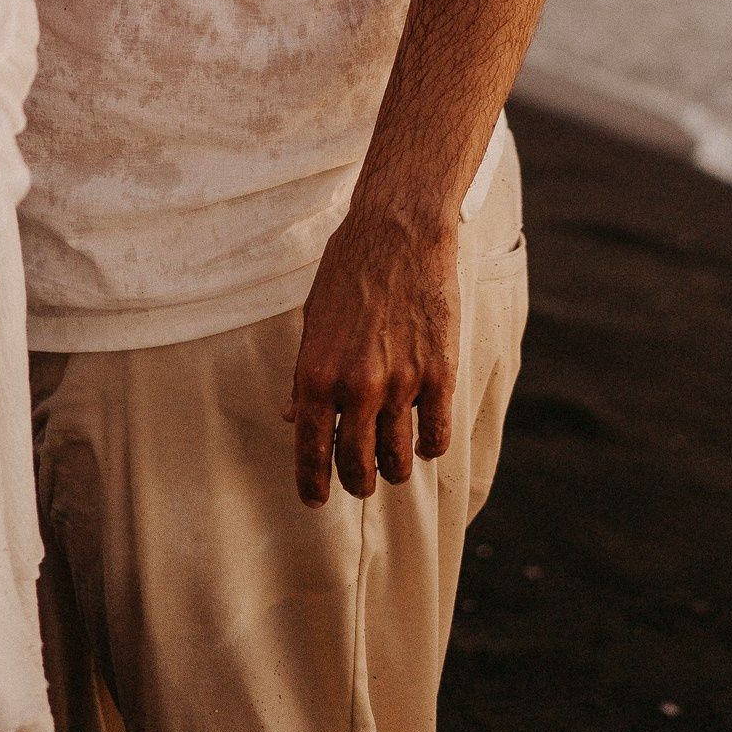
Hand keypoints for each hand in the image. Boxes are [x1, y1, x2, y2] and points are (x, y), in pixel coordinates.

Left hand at [285, 198, 459, 505]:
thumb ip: (304, 374)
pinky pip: (435, 437)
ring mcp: (400, 384)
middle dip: (356, 481)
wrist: (400, 231)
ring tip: (392, 461)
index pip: (310, 452)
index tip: (314, 499)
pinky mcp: (439, 375)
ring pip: (398, 461)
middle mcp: (356, 387)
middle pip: (358, 467)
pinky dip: (428, 446)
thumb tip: (291, 417)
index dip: (312, 485)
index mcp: (317, 374)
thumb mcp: (312, 320)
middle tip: (359, 480)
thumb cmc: (349, 271)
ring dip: (393, 469)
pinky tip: (423, 438)